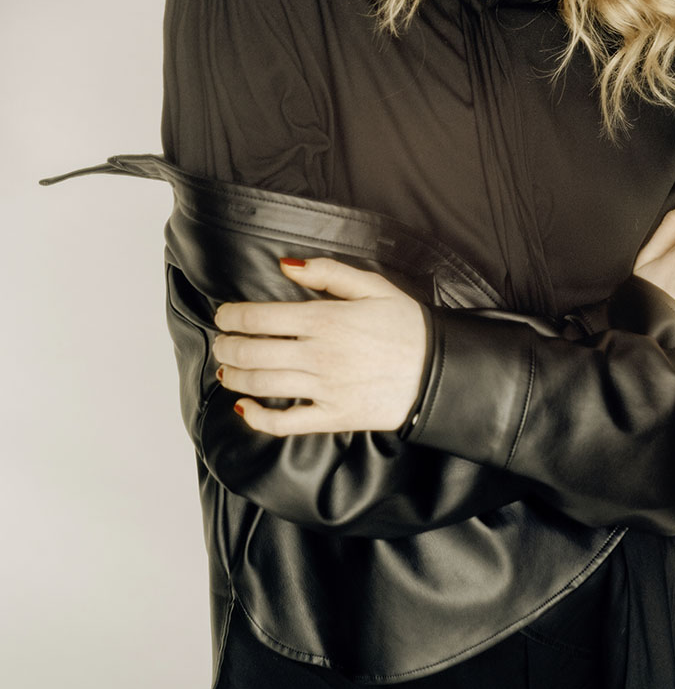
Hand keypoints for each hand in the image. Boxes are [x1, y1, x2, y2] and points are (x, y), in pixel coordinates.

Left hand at [213, 257, 427, 435]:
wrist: (439, 370)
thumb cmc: (407, 325)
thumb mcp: (373, 285)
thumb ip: (328, 272)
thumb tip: (286, 266)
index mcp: (326, 319)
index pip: (261, 317)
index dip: (233, 317)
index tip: (224, 316)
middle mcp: (318, 354)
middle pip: (253, 352)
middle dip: (227, 346)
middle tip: (220, 342)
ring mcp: (324, 389)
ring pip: (262, 384)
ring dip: (235, 376)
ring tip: (226, 369)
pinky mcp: (332, 417)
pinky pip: (285, 423)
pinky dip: (257, 418)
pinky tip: (244, 408)